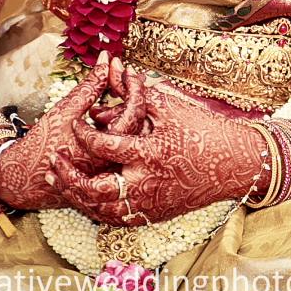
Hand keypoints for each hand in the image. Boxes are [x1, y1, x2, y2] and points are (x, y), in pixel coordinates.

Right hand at [0, 55, 144, 210]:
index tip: (120, 65)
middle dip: (130, 91)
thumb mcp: (66, 110)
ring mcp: (113, 165)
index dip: (130, 84)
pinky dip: (115, 119)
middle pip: (137, 120)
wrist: (23, 176)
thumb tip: (105, 58)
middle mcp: (116, 160)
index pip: (134, 110)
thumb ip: (91, 85)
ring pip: (131, 130)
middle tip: (121, 72)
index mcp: (108, 148)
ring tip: (110, 88)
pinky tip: (101, 111)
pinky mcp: (108, 166)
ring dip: (123, 105)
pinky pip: (121, 140)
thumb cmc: (42, 143)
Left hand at [50, 85, 263, 224]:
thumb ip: (139, 93)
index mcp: (150, 152)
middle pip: (94, 188)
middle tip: (55, 161)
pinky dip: (98, 208)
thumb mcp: (172, 107)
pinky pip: (117, 218)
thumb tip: (115, 72)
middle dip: (69, 176)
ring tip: (61, 180)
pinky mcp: (154, 215)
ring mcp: (150, 203)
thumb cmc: (206, 131)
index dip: (84, 134)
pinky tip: (87, 197)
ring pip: (101, 208)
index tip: (74, 124)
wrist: (235, 164)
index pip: (104, 144)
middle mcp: (147, 183)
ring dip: (78, 196)